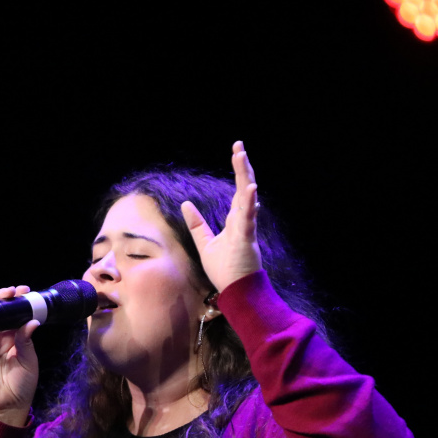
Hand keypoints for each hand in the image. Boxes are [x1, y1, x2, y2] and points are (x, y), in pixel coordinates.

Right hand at [0, 285, 38, 426]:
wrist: (10, 406)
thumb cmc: (22, 383)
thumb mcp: (29, 360)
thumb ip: (26, 341)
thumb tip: (32, 321)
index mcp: (11, 337)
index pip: (11, 314)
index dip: (15, 302)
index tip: (23, 291)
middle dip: (0, 299)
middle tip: (9, 291)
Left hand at [180, 140, 262, 294]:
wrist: (236, 291)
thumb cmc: (224, 270)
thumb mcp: (205, 243)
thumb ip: (197, 224)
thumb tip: (185, 204)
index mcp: (236, 221)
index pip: (239, 192)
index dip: (239, 172)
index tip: (236, 152)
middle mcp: (243, 220)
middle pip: (244, 187)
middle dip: (242, 166)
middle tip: (239, 145)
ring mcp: (246, 228)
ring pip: (247, 196)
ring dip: (245, 175)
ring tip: (241, 156)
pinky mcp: (246, 238)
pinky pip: (249, 218)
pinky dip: (251, 202)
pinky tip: (251, 187)